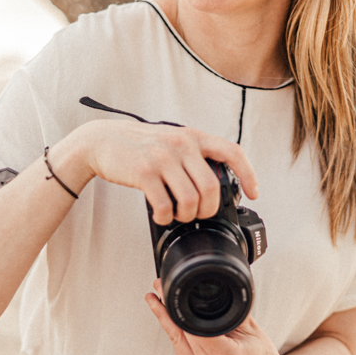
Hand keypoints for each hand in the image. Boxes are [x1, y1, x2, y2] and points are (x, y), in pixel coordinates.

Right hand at [50, 119, 257, 224]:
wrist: (102, 141)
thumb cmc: (140, 146)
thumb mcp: (172, 140)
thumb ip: (194, 155)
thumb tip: (216, 184)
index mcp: (193, 137)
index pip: (232, 151)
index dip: (248, 174)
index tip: (253, 193)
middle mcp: (181, 144)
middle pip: (211, 187)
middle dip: (208, 209)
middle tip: (198, 214)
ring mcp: (162, 158)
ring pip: (191, 200)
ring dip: (187, 216)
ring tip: (178, 215)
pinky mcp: (143, 173)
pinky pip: (164, 206)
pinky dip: (165, 218)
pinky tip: (161, 215)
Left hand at [145, 280, 297, 354]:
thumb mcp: (252, 330)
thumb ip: (233, 309)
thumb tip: (218, 288)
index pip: (192, 326)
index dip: (178, 307)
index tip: (169, 291)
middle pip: (180, 332)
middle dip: (167, 308)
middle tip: (159, 288)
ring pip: (175, 340)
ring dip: (166, 319)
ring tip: (157, 299)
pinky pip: (180, 350)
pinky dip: (177, 333)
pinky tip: (171, 318)